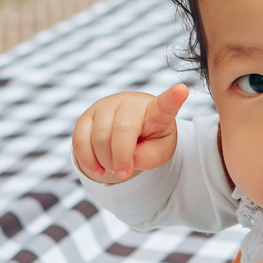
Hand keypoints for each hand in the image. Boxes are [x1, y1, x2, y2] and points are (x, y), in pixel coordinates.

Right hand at [72, 84, 188, 182]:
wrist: (129, 132)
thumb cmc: (150, 140)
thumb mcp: (160, 152)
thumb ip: (150, 157)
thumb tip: (127, 158)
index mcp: (156, 111)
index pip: (165, 104)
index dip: (173, 98)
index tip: (182, 90)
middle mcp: (130, 103)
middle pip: (122, 129)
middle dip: (121, 157)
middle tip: (124, 172)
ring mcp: (106, 106)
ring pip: (99, 137)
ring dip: (105, 161)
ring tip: (114, 167)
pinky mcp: (87, 116)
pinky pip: (80, 140)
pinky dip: (88, 160)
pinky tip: (98, 169)